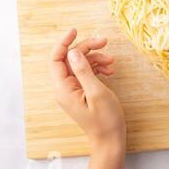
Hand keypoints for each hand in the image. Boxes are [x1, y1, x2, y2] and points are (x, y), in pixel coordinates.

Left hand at [48, 28, 125, 147]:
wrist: (110, 139)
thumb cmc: (105, 119)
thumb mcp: (97, 92)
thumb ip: (84, 71)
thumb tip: (73, 52)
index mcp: (64, 88)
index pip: (56, 59)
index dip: (64, 42)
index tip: (76, 30)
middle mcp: (65, 88)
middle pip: (70, 59)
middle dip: (87, 48)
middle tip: (105, 42)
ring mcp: (73, 90)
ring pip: (80, 64)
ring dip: (96, 58)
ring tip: (113, 61)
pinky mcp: (82, 92)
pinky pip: (87, 73)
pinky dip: (98, 68)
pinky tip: (111, 70)